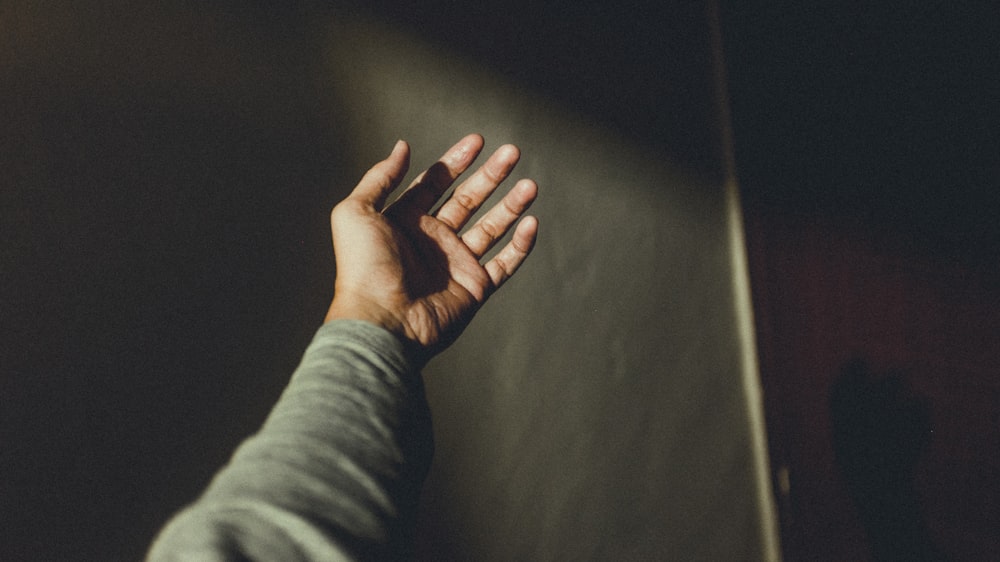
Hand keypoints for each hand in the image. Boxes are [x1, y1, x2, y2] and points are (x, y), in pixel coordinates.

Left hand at [324, 134, 537, 361]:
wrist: (383, 321)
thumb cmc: (363, 269)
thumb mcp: (356, 212)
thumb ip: (381, 177)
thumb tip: (402, 147)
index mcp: (406, 221)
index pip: (436, 183)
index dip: (456, 160)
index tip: (478, 141)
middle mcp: (433, 240)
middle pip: (469, 199)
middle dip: (491, 175)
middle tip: (513, 152)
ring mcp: (455, 264)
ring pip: (491, 227)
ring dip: (512, 205)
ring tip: (530, 185)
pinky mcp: (474, 288)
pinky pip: (504, 263)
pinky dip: (520, 245)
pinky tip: (531, 223)